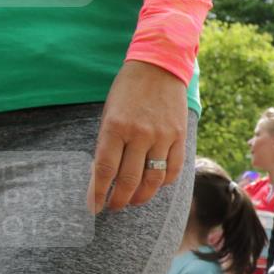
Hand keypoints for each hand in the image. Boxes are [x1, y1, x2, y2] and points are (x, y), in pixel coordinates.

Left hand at [87, 60, 187, 213]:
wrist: (159, 67)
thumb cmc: (128, 89)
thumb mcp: (110, 112)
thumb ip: (109, 142)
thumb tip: (106, 174)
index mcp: (115, 126)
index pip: (104, 169)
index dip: (98, 193)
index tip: (94, 207)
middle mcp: (139, 134)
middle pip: (128, 180)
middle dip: (119, 199)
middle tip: (114, 207)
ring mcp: (161, 136)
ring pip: (152, 179)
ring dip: (141, 196)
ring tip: (133, 201)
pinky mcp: (179, 136)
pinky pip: (173, 169)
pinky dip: (163, 183)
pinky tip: (155, 186)